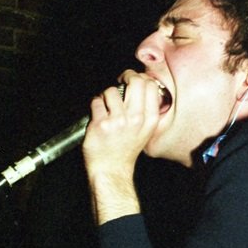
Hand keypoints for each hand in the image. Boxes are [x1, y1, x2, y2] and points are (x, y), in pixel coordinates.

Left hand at [82, 69, 164, 225]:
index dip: (141, 78)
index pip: (151, 85)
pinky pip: (97, 101)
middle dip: (126, 76)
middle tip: (120, 82)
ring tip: (106, 106)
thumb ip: (146, 108)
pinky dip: (95, 105)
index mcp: (150, 119)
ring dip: (106, 95)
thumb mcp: (145, 130)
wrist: (111, 171)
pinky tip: (98, 116)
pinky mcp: (101, 124)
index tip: (133, 81)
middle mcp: (136, 118)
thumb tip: (140, 82)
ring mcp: (118, 121)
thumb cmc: (126, 149)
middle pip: (135, 81)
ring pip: (112, 90)